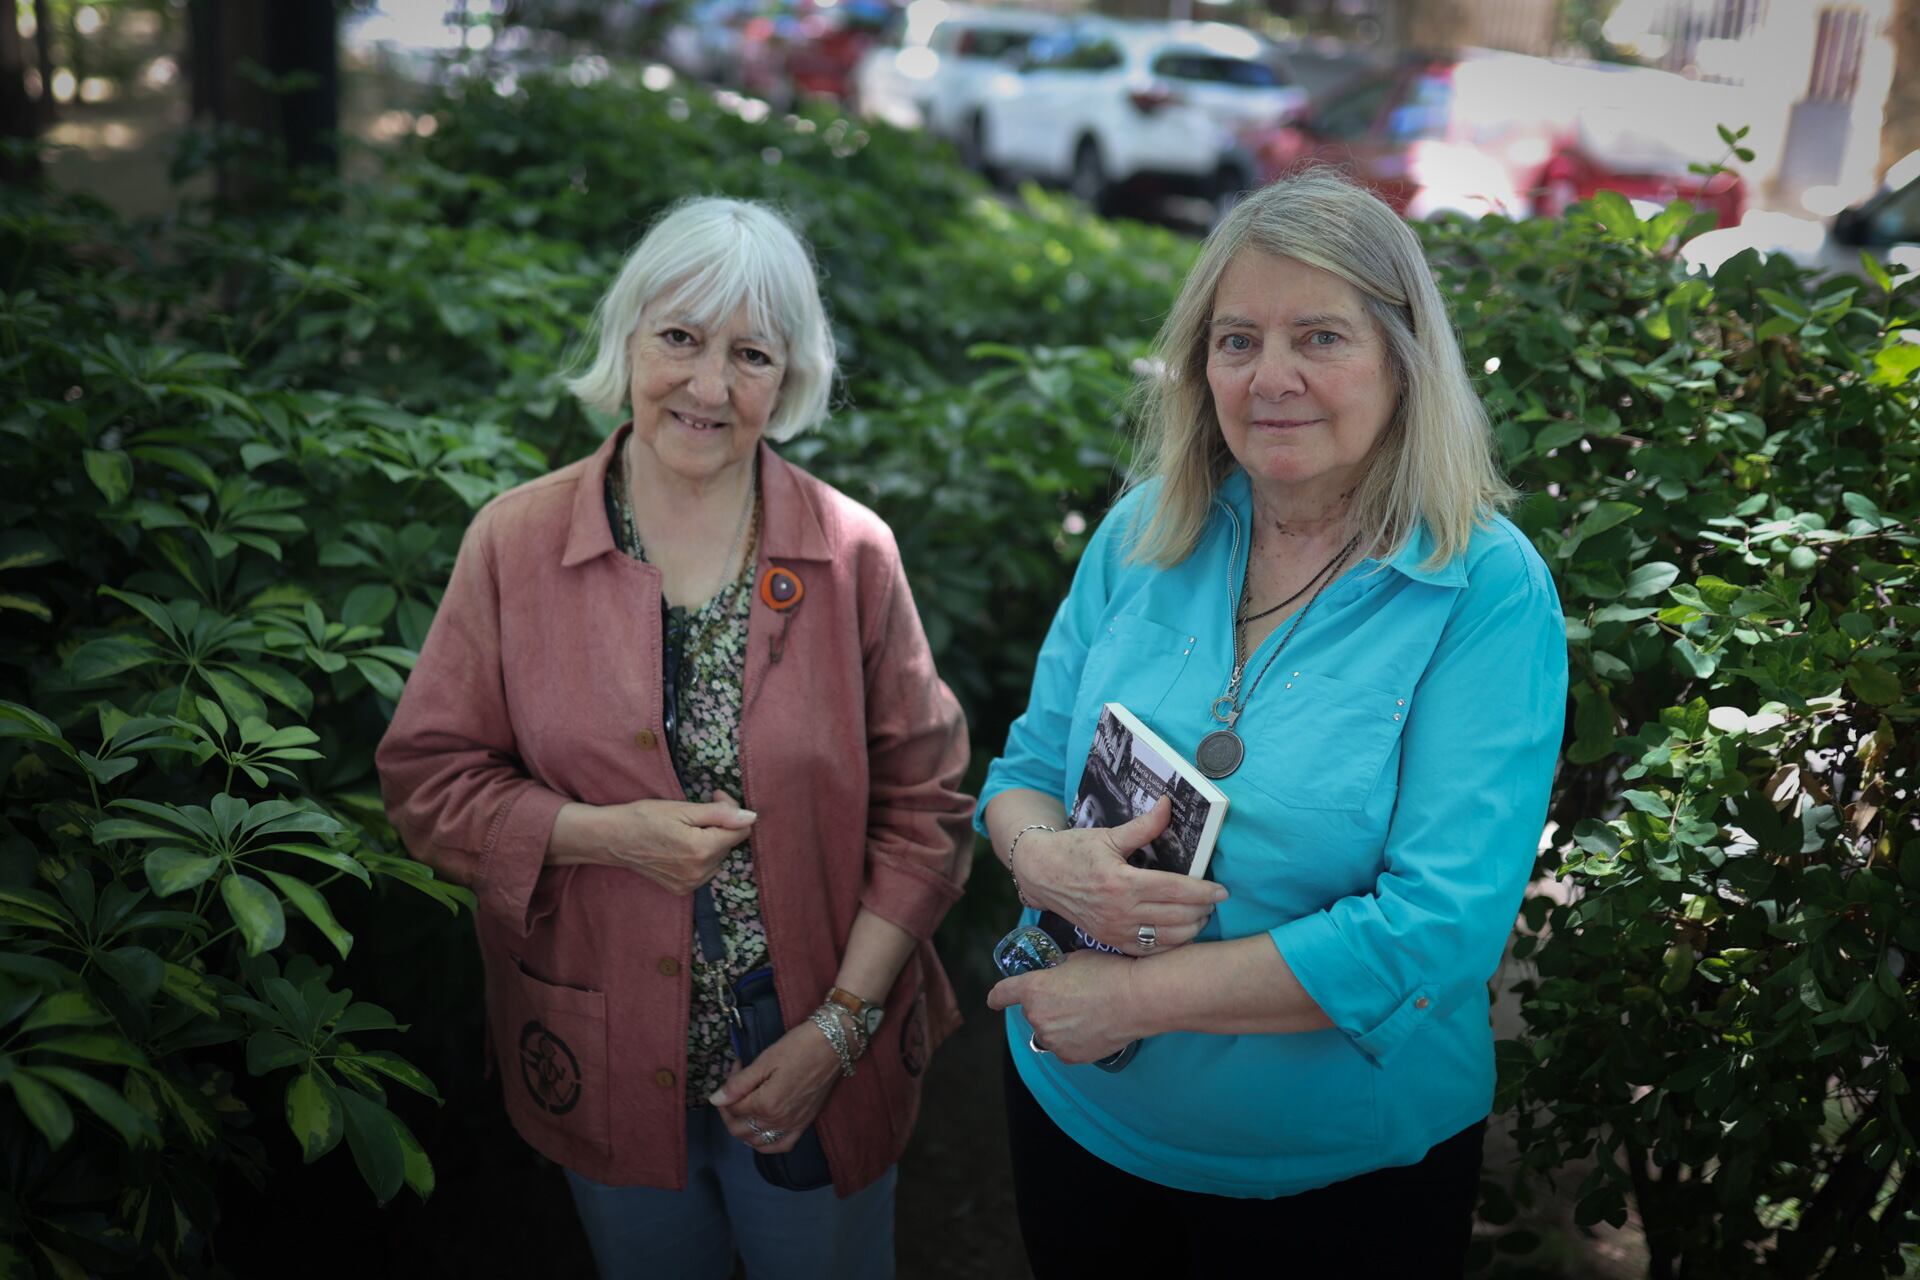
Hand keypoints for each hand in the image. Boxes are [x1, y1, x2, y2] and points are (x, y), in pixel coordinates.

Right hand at [558, 790, 755, 893]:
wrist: (612, 839)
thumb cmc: (644, 818)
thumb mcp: (682, 809)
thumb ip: (720, 814)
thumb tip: (751, 818)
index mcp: (702, 850)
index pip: (740, 830)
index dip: (732, 810)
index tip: (715, 795)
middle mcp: (700, 872)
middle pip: (729, 844)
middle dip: (720, 824)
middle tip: (697, 809)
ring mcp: (690, 884)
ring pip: (719, 857)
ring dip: (710, 841)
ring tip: (685, 828)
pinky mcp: (682, 889)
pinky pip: (705, 869)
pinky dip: (700, 856)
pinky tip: (680, 845)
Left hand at [709, 1018, 840, 1154]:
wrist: (832, 1045)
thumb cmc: (797, 1048)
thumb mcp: (764, 1061)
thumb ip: (738, 1085)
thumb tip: (715, 1100)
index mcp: (765, 1105)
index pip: (732, 1108)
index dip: (727, 1091)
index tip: (735, 1069)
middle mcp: (777, 1121)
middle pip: (740, 1129)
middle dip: (729, 1111)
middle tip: (733, 1089)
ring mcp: (791, 1125)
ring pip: (756, 1141)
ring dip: (743, 1129)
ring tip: (743, 1109)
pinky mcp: (804, 1124)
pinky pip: (781, 1145)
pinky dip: (767, 1144)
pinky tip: (761, 1132)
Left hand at [987, 949, 1138, 1064]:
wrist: (1136, 998)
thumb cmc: (1108, 972)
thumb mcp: (1074, 959)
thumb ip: (1056, 971)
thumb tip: (1057, 977)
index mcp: (1033, 989)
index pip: (1002, 994)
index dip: (998, 997)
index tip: (995, 1000)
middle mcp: (1037, 1017)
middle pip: (1033, 1012)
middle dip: (1046, 1005)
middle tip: (1073, 997)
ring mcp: (1053, 1040)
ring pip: (1049, 1032)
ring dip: (1060, 1024)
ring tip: (1088, 1012)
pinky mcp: (1070, 1056)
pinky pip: (1065, 1047)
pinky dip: (1074, 1040)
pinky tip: (1093, 1027)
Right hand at [1015, 796, 1224, 954]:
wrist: (1041, 874)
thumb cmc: (1074, 851)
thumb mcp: (1109, 835)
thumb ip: (1144, 826)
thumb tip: (1169, 805)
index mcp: (1122, 882)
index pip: (1174, 889)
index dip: (1203, 891)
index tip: (1222, 891)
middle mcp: (1119, 911)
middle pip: (1176, 916)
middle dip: (1202, 910)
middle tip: (1214, 902)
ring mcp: (1114, 930)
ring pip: (1166, 938)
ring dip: (1190, 929)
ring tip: (1201, 916)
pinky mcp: (1109, 940)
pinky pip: (1148, 950)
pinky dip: (1169, 945)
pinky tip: (1179, 933)